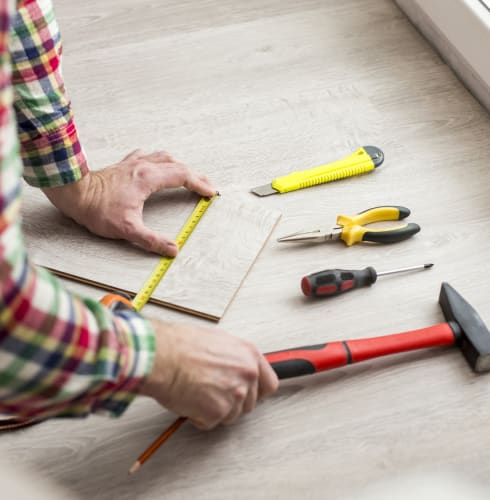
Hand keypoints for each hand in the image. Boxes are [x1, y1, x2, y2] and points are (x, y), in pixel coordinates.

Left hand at [42, 150, 215, 255]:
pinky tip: (156, 162)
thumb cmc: (97, 209)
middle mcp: (144, 167)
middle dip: (195, 176)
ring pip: (164, 158)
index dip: (200, 184)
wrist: (73, 193)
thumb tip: (172, 249)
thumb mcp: (127, 229)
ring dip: (179, 166)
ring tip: (188, 175)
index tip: (210, 193)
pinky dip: (159, 160)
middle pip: (178, 166)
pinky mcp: (123, 166)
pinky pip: (147, 156)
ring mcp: (133, 163)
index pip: (183, 176)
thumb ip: (152, 240)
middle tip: (206, 186)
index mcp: (149, 178)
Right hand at [139, 321, 278, 428]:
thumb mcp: (217, 341)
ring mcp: (234, 395)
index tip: (250, 393)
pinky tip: (190, 399)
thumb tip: (235, 367)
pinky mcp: (218, 412)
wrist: (162, 356)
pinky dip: (199, 417)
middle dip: (231, 402)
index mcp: (249, 355)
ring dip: (215, 410)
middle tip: (212, 391)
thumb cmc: (181, 345)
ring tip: (198, 391)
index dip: (257, 391)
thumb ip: (234, 358)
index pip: (269, 384)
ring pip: (231, 415)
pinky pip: (211, 423)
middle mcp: (247, 375)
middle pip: (249, 403)